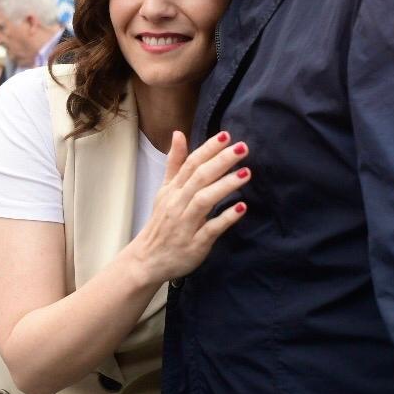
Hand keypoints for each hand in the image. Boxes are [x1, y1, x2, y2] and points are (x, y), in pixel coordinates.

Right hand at [126, 131, 249, 285]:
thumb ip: (175, 164)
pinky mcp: (195, 244)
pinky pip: (210, 229)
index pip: (191, 164)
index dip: (208, 149)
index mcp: (172, 190)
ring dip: (225, 185)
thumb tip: (179, 134)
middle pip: (199, 178)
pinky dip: (225, 218)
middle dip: (221, 161)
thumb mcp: (165, 191)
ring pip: (204, 200)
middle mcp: (178, 204)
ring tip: (246, 173)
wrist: (147, 260)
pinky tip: (241, 208)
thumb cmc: (161, 223)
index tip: (226, 136)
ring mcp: (186, 224)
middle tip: (242, 148)